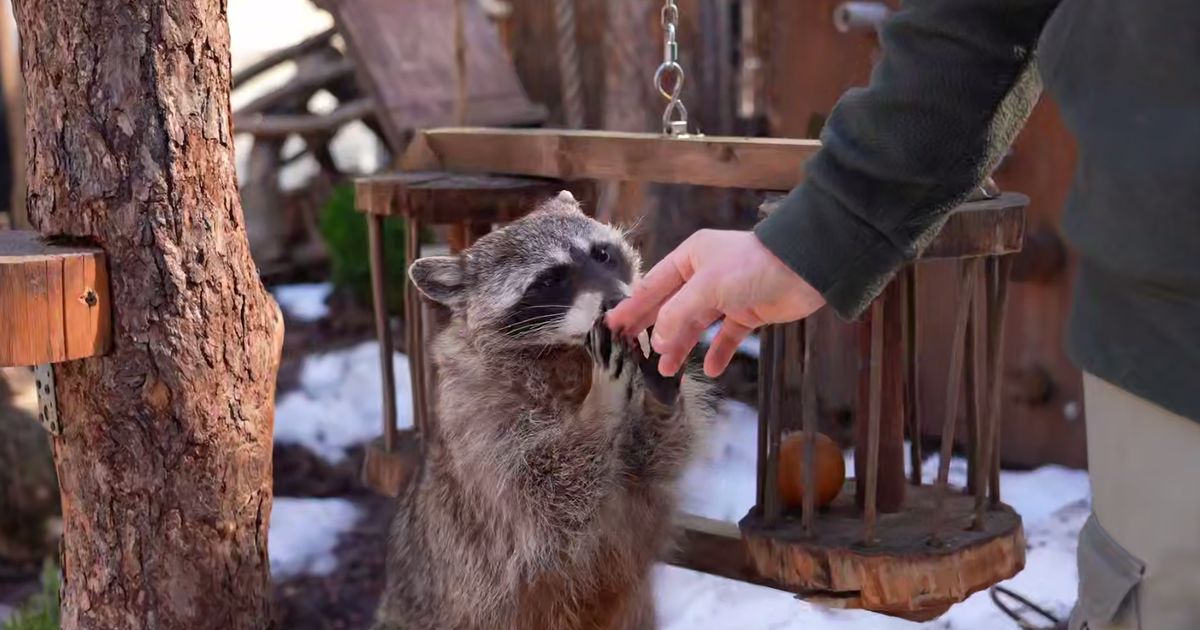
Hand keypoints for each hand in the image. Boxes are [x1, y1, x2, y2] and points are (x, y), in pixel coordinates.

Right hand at [605, 230, 824, 377]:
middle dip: (654, 330)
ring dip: (682, 346)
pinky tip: (711, 368)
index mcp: (690, 258)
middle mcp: (705, 275)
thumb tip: (660, 341)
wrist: (805, 268)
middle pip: (671, 307)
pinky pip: (726, 336)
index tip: (613, 326)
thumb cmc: (753, 266)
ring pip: (696, 325)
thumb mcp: (707, 287)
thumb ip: (678, 314)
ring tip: (665, 370)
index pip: (653, 286)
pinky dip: (718, 352)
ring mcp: (726, 295)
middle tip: (630, 350)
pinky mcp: (748, 312)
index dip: (634, 307)